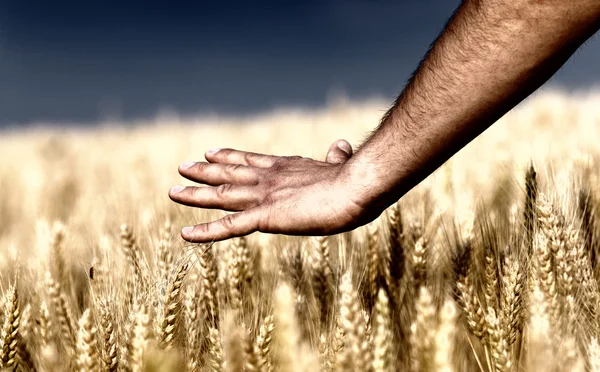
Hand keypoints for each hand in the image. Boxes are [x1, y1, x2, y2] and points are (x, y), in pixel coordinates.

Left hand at [169, 140, 370, 241]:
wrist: (355, 187)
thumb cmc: (353, 180)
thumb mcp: (341, 165)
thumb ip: (335, 156)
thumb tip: (341, 144)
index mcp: (285, 168)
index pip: (250, 161)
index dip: (229, 157)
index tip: (211, 152)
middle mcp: (268, 178)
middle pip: (228, 174)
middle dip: (204, 171)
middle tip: (183, 167)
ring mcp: (263, 196)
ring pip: (221, 196)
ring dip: (196, 194)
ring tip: (173, 191)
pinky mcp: (265, 217)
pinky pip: (229, 226)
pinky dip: (206, 231)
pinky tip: (186, 234)